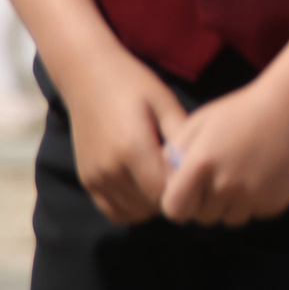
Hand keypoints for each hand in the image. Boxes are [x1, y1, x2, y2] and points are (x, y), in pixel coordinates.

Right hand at [53, 43, 186, 224]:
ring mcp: (94, 178)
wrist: (87, 77)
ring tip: (169, 181)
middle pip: (151, 206)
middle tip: (188, 179)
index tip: (200, 175)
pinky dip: (133, 207)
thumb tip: (200, 164)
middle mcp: (109, 170)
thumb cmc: (133, 84)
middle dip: (173, 198)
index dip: (186, 188)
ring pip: (133, 212)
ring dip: (154, 204)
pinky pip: (113, 211)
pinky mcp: (86, 181)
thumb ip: (181, 135)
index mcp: (131, 149)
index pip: (165, 192)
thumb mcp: (164, 101)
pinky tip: (148, 188)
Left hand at [161, 73, 288, 226]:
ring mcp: (254, 195)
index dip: (179, 203)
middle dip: (207, 201)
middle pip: (204, 217)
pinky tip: (264, 175)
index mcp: (201, 164)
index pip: (175, 210)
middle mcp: (226, 185)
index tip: (189, 190)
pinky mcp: (278, 200)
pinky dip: (257, 201)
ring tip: (244, 175)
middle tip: (221, 176)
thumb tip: (168, 184)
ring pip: (231, 218)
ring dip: (232, 204)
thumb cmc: (243, 109)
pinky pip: (257, 213)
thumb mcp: (200, 122)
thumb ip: (175, 154)